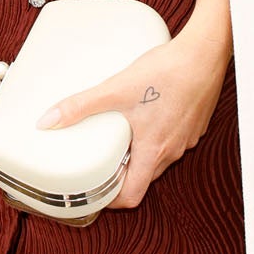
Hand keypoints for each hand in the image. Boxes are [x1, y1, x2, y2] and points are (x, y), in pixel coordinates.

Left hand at [38, 0, 232, 208]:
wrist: (206, 52)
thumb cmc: (168, 71)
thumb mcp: (116, 89)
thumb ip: (80, 106)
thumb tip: (47, 121)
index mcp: (154, 150)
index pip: (132, 196)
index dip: (112, 200)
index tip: (96, 191)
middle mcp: (173, 150)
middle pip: (144, 178)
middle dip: (122, 174)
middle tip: (101, 160)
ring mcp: (187, 139)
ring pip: (159, 159)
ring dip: (140, 154)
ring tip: (120, 135)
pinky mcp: (194, 125)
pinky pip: (173, 141)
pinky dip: (157, 137)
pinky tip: (146, 114)